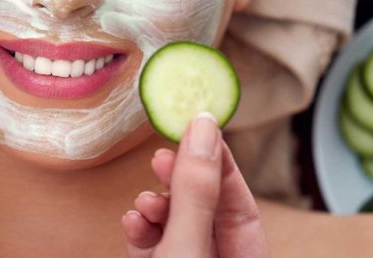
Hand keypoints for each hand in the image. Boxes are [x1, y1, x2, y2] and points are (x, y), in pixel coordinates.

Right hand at [122, 113, 270, 257]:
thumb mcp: (187, 245)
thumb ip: (195, 192)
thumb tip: (203, 130)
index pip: (240, 201)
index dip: (218, 161)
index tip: (196, 127)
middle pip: (204, 207)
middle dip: (180, 180)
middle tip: (161, 158)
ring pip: (175, 222)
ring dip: (155, 204)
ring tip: (144, 201)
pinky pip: (153, 241)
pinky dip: (141, 228)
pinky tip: (133, 221)